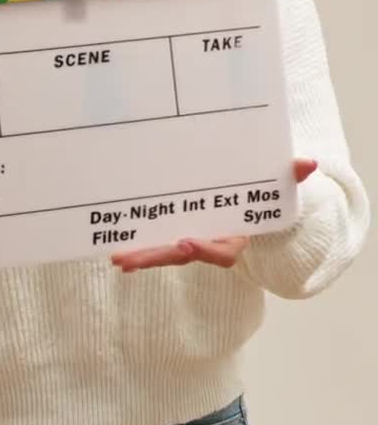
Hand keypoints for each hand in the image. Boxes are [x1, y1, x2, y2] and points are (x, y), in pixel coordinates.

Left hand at [111, 158, 317, 272]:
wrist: (255, 210)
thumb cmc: (264, 198)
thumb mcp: (280, 188)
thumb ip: (291, 177)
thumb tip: (307, 163)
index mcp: (235, 237)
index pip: (220, 251)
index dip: (204, 250)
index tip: (185, 242)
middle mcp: (211, 244)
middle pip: (183, 256)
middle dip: (157, 257)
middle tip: (129, 261)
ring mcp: (193, 242)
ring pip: (165, 253)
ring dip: (141, 256)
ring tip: (117, 258)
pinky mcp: (177, 237)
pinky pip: (158, 245)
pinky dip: (139, 250)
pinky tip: (117, 252)